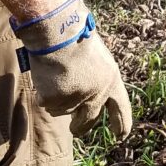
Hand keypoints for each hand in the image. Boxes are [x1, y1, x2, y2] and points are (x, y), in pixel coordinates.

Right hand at [11, 0, 132, 138]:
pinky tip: (45, 75)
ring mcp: (76, 98)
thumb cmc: (75, 36)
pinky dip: (43, 92)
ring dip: (56, 98)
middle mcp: (97, 93)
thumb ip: (94, 78)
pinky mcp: (56, 100)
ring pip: (62, 110)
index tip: (121, 135)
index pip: (121, 106)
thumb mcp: (96, 57)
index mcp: (111, 79)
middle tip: (75, 130)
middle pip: (89, 120)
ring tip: (54, 74)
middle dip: (81, 127)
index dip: (122, 122)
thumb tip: (84, 99)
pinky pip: (46, 102)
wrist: (58, 31)